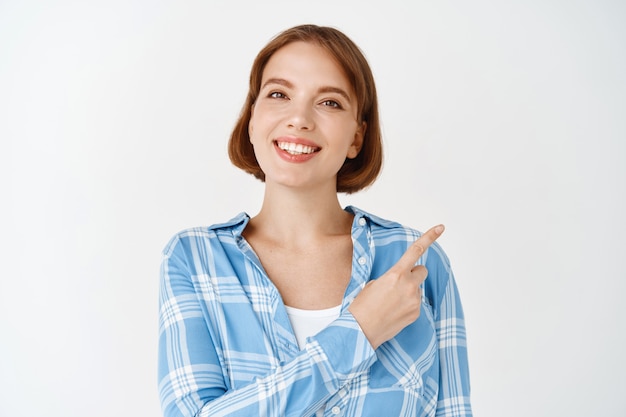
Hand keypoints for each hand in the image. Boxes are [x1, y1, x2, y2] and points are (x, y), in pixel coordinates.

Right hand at [348, 225, 443, 349]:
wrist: (361, 330)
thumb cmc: (362, 306)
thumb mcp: (373, 283)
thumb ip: (391, 277)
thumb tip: (399, 281)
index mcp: (396, 274)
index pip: (415, 251)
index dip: (429, 237)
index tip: (440, 227)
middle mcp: (409, 286)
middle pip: (422, 271)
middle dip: (414, 274)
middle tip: (400, 283)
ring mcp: (414, 300)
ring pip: (417, 289)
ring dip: (409, 292)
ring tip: (391, 303)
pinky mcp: (416, 313)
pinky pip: (416, 303)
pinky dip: (408, 305)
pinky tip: (394, 311)